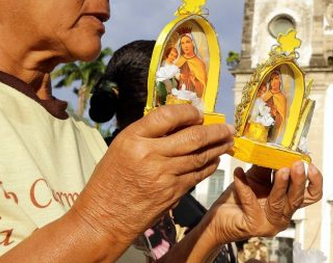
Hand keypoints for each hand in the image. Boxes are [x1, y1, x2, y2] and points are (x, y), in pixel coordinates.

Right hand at [69, 104, 234, 247]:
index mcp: (133, 138)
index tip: (199, 113)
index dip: (189, 112)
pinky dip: (209, 166)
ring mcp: (164, 176)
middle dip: (215, 131)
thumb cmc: (110, 181)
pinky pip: (197, 175)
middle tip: (228, 128)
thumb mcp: (121, 147)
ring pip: (200, 156)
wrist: (104, 219)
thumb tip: (180, 122)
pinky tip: (215, 160)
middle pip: (192, 137)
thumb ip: (148, 134)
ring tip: (228, 141)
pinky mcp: (173, 193)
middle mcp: (150, 155)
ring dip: (218, 147)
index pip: (169, 115)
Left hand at [205, 162, 322, 243]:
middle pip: (298, 199)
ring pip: (280, 203)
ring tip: (280, 169)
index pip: (311, 195)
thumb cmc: (238, 198)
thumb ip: (269, 165)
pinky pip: (251, 201)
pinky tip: (238, 172)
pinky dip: (244, 185)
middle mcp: (283, 215)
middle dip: (299, 181)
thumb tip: (278, 146)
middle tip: (297, 165)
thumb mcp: (257, 177)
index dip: (315, 181)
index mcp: (288, 202)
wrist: (218, 218)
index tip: (310, 165)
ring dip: (281, 185)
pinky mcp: (254, 225)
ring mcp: (269, 223)